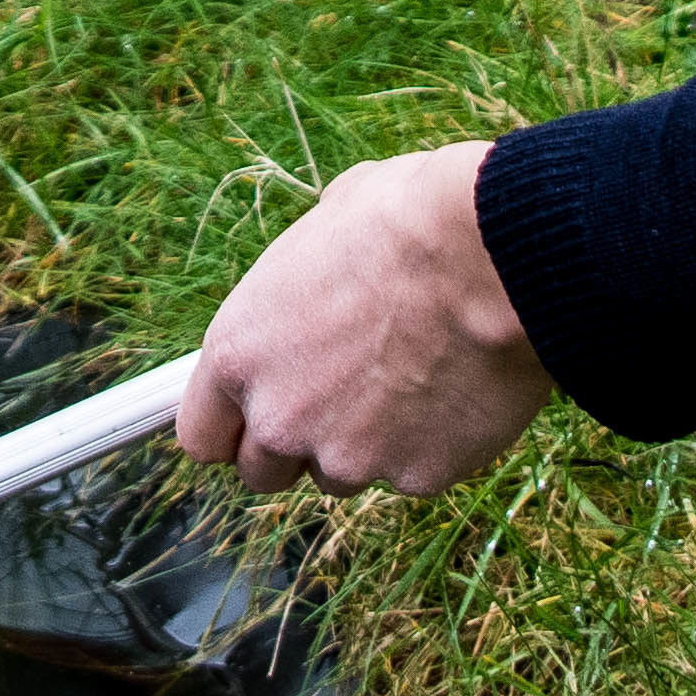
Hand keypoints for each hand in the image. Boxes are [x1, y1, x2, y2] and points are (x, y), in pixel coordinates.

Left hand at [174, 140, 559, 499]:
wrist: (496, 254)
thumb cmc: (408, 219)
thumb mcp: (324, 224)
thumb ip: (297, 284)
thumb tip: (315, 278)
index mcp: (239, 353)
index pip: (200, 436)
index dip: (231, 428)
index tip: (253, 418)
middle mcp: (280, 417)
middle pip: (263, 471)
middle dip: (296, 442)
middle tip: (343, 394)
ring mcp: (349, 456)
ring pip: (342, 474)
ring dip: (365, 443)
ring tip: (412, 375)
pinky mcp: (417, 477)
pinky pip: (413, 473)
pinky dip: (430, 445)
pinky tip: (456, 388)